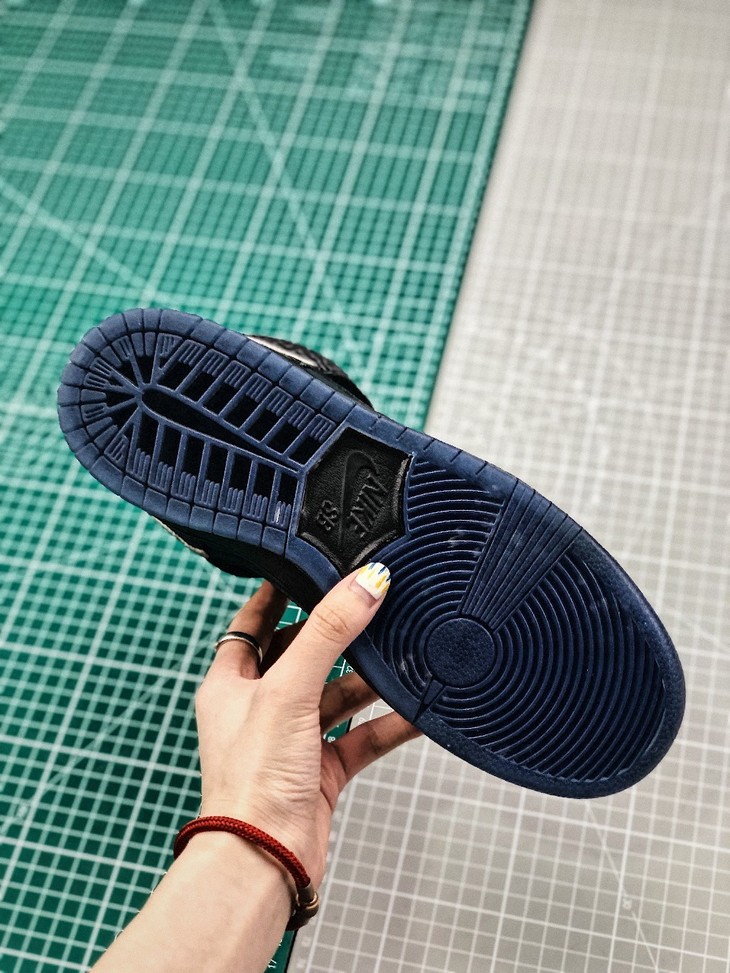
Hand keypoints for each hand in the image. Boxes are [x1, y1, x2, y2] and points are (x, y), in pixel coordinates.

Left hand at [194, 565, 419, 886]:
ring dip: (369, 679)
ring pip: (337, 695)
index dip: (278, 593)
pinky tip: (417, 707)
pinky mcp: (320, 769)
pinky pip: (361, 735)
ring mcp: (291, 739)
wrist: (263, 862)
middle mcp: (259, 708)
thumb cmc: (250, 782)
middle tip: (372, 604)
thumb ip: (329, 633)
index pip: (253, 622)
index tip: (309, 566)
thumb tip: (365, 582)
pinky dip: (388, 722)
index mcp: (231, 682)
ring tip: (403, 651)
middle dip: (338, 634)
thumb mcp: (288, 689)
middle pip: (303, 655)